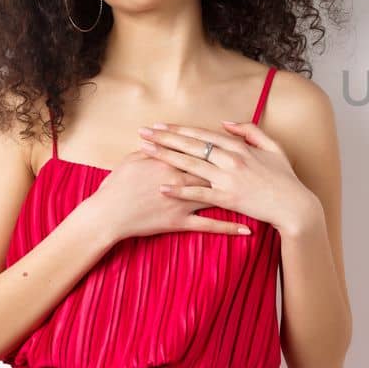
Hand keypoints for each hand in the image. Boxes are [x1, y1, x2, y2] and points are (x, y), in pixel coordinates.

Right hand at [85, 150, 253, 241]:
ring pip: (217, 196)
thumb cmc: (116, 186)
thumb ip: (151, 149)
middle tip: (257, 167)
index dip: (217, 147)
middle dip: (236, 168)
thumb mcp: (132, 161)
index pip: (199, 150)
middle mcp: (180, 180)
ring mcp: (182, 202)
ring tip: (262, 197)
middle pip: (214, 170)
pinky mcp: (180, 221)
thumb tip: (161, 138)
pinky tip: (247, 228)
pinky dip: (229, 227)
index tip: (237, 144)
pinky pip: (209, 225)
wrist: (106, 215)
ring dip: (241, 197)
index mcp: (170, 162)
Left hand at [137, 120, 322, 238]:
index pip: (203, 134)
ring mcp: (228, 179)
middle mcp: (231, 160)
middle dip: (165, 139)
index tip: (161, 126)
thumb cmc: (285, 178)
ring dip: (165, 157)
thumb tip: (226, 122)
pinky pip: (198, 193)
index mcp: (240, 147)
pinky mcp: (227, 199)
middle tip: (143, 133)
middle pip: (191, 146)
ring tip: (145, 152)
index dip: (180, 130)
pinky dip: (180, 190)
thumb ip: (250, 131)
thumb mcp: (274, 147)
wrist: (294, 206)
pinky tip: (162, 187)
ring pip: (190, 165)